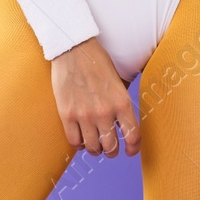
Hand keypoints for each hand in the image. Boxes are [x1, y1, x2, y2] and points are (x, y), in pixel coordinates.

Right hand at [50, 37, 139, 158]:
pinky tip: (81, 137)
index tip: (130, 151)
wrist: (73, 48)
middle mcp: (105, 111)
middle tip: (109, 147)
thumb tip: (124, 125)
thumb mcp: (118, 81)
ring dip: (95, 149)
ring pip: (93, 148)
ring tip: (94, 144)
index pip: (133, 136)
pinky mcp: (67, 114)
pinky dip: (79, 144)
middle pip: (111, 147)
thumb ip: (121, 103)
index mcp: (122, 102)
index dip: (133, 148)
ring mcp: (85, 114)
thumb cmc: (97, 62)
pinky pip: (74, 142)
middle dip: (111, 150)